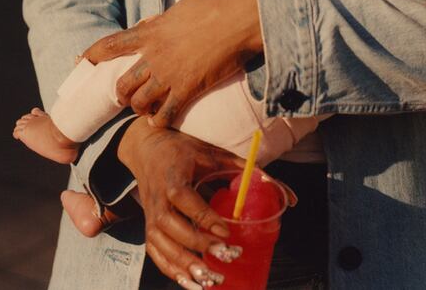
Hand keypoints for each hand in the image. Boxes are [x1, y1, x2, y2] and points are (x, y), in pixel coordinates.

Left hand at [82, 0, 262, 127]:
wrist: (240, 18)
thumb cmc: (216, 5)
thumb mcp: (182, 9)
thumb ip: (165, 21)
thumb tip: (159, 23)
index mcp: (152, 31)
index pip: (112, 45)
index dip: (93, 55)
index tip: (81, 61)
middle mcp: (155, 55)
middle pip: (123, 84)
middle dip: (122, 94)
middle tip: (128, 96)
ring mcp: (170, 74)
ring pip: (140, 102)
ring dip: (141, 108)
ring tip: (147, 109)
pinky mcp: (188, 88)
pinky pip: (165, 113)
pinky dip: (160, 119)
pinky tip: (162, 119)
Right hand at [119, 118, 244, 284]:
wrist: (149, 149)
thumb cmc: (184, 150)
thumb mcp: (212, 152)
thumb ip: (243, 168)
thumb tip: (277, 187)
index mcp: (174, 176)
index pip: (185, 199)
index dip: (204, 217)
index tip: (226, 231)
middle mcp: (158, 198)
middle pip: (172, 226)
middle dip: (198, 245)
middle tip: (226, 256)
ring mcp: (151, 215)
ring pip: (162, 245)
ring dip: (185, 265)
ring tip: (211, 279)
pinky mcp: (149, 227)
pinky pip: (156, 253)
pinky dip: (172, 271)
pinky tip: (191, 283)